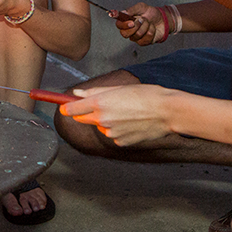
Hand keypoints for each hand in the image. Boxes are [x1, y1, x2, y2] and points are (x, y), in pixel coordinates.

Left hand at [60, 83, 174, 144]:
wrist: (167, 112)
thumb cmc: (147, 95)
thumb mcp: (119, 88)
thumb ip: (94, 92)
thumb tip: (76, 94)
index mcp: (100, 103)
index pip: (72, 108)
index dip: (65, 107)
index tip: (63, 106)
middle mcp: (102, 119)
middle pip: (83, 118)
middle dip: (87, 112)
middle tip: (106, 104)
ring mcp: (111, 133)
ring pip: (101, 126)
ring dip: (107, 120)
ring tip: (127, 112)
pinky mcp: (120, 142)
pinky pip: (113, 135)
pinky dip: (118, 129)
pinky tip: (132, 122)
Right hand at [115, 2, 166, 44]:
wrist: (162, 19)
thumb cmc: (150, 13)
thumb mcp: (141, 7)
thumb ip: (131, 9)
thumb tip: (123, 12)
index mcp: (126, 21)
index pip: (118, 25)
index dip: (123, 24)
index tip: (131, 21)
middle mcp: (128, 30)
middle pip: (124, 34)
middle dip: (136, 26)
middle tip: (142, 19)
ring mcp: (135, 37)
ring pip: (136, 35)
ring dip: (145, 26)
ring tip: (148, 22)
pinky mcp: (143, 42)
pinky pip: (145, 39)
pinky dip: (151, 31)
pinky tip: (152, 28)